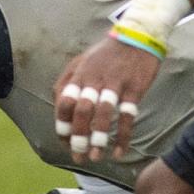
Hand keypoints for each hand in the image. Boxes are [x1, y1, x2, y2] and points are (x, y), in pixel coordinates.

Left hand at [54, 36, 161, 162]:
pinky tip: (119, 151)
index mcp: (78, 75)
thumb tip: (57, 105)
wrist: (136, 36)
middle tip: (78, 156)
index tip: (64, 142)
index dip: (62, 124)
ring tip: (96, 157)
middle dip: (77, 136)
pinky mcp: (134, 88)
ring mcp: (115, 84)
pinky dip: (123, 135)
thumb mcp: (80, 62)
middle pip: (81, 111)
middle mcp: (93, 80)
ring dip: (98, 139)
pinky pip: (127, 115)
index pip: (63, 103)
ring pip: (103, 115)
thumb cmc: (105, 54)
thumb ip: (67, 82)